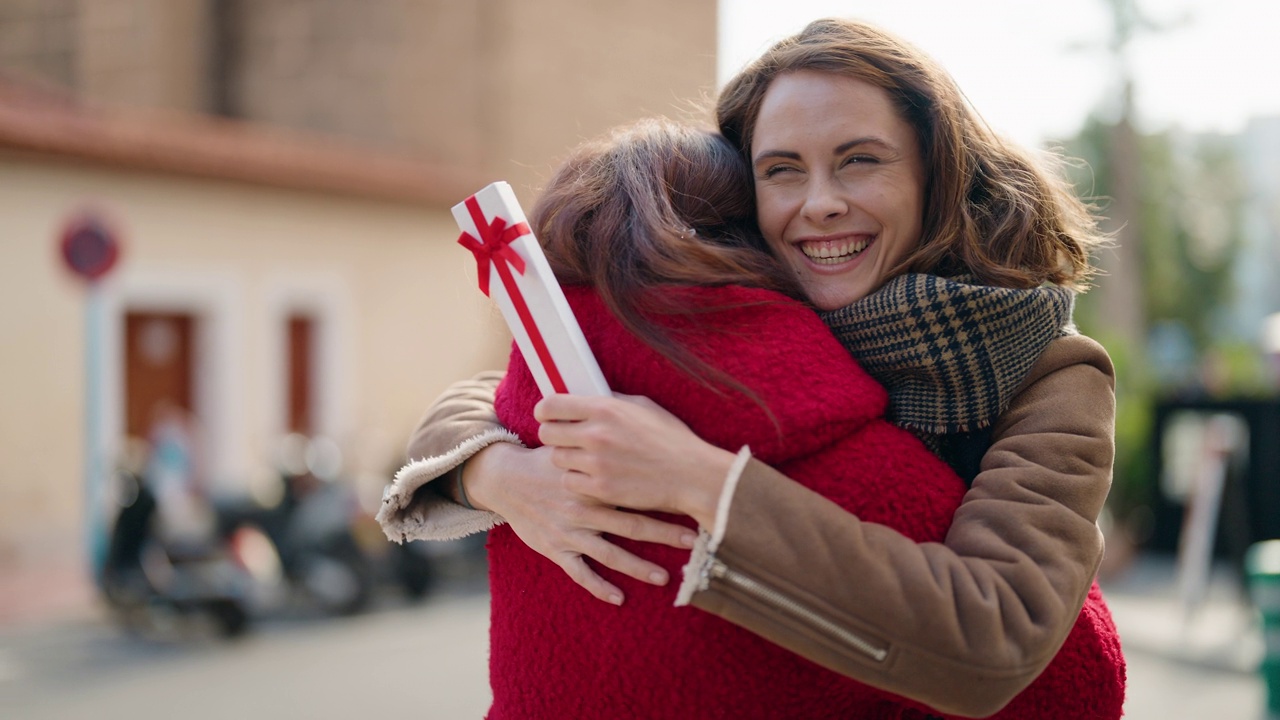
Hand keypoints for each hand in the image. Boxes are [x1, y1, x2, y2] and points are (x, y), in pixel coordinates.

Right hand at [462, 442, 696, 604]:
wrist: (506, 478)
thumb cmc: (547, 459)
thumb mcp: (575, 442)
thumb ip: (605, 437)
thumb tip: (641, 418)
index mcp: (593, 480)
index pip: (636, 491)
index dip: (665, 499)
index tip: (692, 504)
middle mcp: (584, 508)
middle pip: (631, 525)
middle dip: (663, 535)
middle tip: (691, 542)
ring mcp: (570, 531)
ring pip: (609, 554)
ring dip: (637, 567)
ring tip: (664, 578)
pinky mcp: (555, 548)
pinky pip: (580, 572)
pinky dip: (599, 587)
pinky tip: (619, 598)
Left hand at [534, 393, 736, 529]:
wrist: (692, 475)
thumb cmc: (671, 439)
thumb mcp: (643, 407)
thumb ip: (610, 401)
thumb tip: (586, 397)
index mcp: (605, 408)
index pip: (551, 405)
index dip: (545, 411)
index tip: (548, 416)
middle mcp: (596, 434)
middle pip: (547, 433)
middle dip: (555, 436)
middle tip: (567, 441)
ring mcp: (597, 464)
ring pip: (557, 459)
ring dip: (567, 460)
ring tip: (585, 460)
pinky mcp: (600, 489)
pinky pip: (570, 483)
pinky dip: (578, 481)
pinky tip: (594, 478)